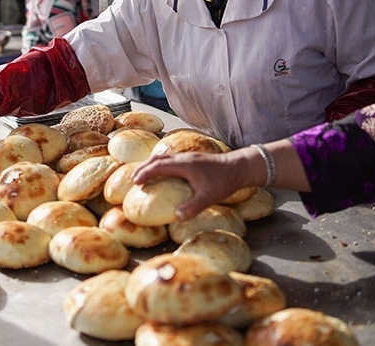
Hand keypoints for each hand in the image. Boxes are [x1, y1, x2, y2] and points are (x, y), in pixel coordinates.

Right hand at [132, 149, 260, 220]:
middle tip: (134, 178)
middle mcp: (184, 158)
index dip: (145, 173)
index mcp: (184, 165)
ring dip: (153, 164)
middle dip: (144, 167)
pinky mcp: (195, 159)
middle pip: (158, 159)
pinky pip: (173, 159)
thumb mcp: (208, 197)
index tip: (135, 182)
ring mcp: (190, 157)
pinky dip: (163, 164)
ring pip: (166, 157)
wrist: (240, 167)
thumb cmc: (224, 181)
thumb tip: (176, 216)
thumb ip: (192, 207)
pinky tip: (165, 172)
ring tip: (145, 174)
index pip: (158, 166)